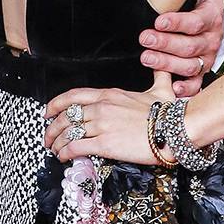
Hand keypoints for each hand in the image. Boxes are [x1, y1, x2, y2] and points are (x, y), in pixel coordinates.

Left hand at [43, 73, 175, 163]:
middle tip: (47, 136)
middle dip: (52, 127)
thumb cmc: (170, 112)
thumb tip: (162, 67)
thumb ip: (158, 77)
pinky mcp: (105, 143)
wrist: (176, 128)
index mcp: (110, 94)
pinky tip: (63, 156)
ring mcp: (102, 125)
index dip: (56, 103)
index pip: (73, 96)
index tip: (48, 111)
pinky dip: (66, 152)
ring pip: (68, 132)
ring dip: (57, 142)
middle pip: (66, 116)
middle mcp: (102, 107)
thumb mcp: (162, 89)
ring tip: (54, 149)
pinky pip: (77, 146)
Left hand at [139, 0, 223, 96]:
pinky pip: (194, 85)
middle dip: (166, 43)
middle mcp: (210, 40)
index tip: (158, 19)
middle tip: (145, 38)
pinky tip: (170, 87)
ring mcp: (205, 59)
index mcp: (212, 17)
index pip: (197, 21)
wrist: (211, 28)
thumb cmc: (204, 3)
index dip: (179, 22)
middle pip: (190, 46)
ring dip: (166, 63)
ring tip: (146, 57)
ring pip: (189, 66)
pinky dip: (184, 88)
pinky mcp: (199, 74)